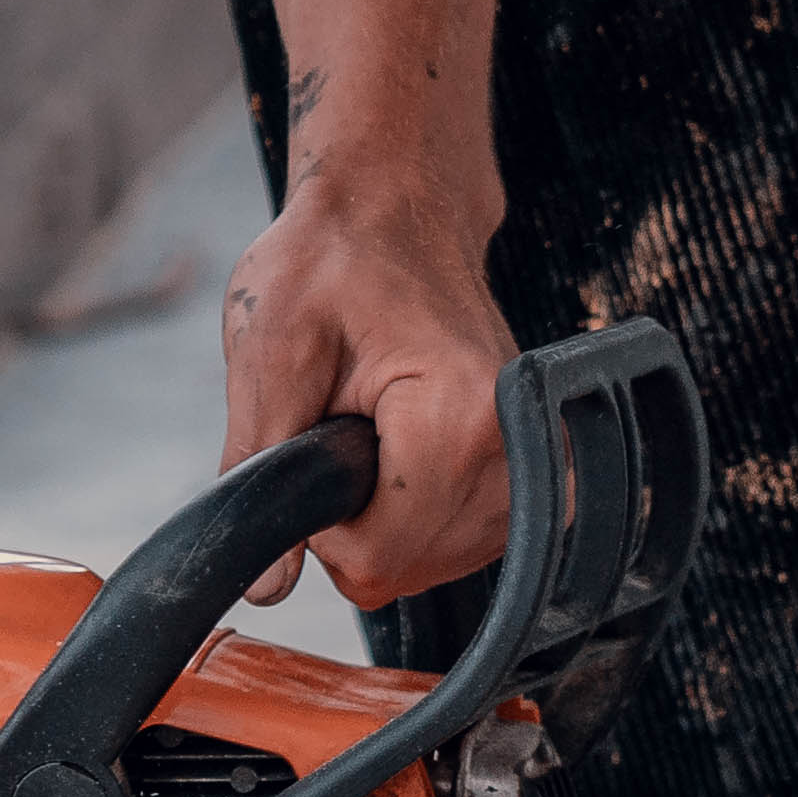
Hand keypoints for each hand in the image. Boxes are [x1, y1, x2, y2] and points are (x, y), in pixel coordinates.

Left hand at [218, 173, 519, 612]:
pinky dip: (422, 516)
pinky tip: (402, 455)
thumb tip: (265, 587)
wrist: (395, 209)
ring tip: (372, 428)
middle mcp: (515, 443)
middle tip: (338, 428)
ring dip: (388, 518)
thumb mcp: (268, 351)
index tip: (312, 449)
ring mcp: (535, 454)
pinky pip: (470, 541)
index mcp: (457, 414)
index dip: (321, 528)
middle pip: (409, 569)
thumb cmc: (331, 260)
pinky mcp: (536, 461)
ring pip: (440, 565)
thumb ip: (261, 470)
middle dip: (354, 522)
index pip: (378, 558)